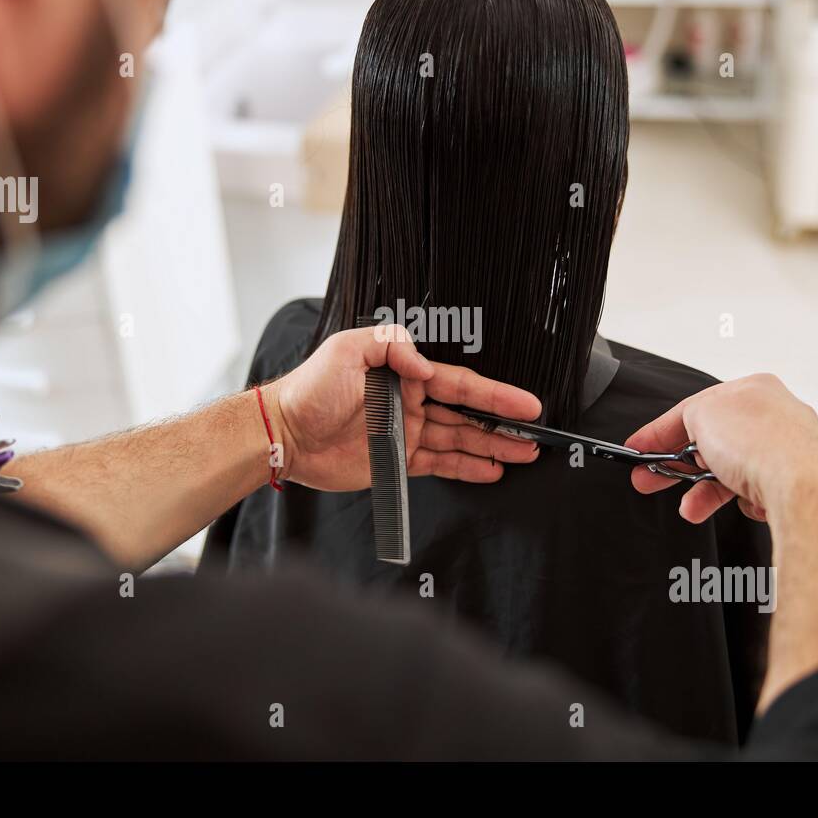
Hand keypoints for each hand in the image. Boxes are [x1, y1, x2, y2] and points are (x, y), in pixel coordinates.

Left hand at [263, 325, 541, 491]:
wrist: (283, 433)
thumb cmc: (309, 388)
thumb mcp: (347, 350)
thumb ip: (391, 345)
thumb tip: (426, 366)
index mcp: (404, 373)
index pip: (460, 384)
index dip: (496, 394)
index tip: (526, 404)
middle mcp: (411, 403)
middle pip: (467, 414)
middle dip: (503, 424)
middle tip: (534, 435)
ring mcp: (406, 434)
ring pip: (460, 440)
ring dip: (492, 447)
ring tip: (523, 456)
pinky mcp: (396, 462)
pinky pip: (439, 465)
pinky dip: (466, 468)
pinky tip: (490, 471)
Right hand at [625, 374, 817, 523]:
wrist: (801, 486)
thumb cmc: (759, 442)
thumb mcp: (701, 412)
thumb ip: (687, 416)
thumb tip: (686, 431)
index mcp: (756, 388)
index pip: (698, 408)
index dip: (662, 430)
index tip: (640, 449)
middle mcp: (776, 416)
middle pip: (714, 442)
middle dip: (680, 466)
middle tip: (650, 481)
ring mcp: (789, 449)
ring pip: (734, 470)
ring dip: (705, 491)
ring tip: (691, 509)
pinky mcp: (796, 482)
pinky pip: (756, 491)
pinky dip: (741, 500)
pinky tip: (742, 504)